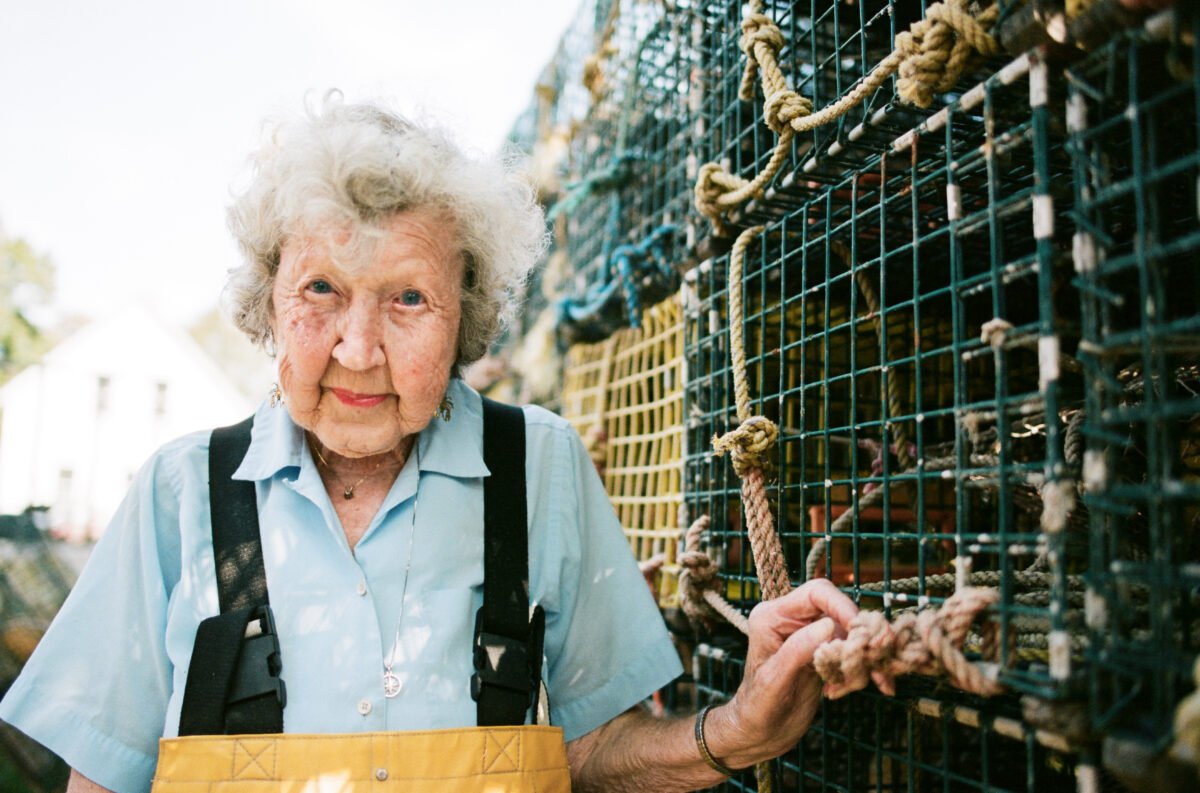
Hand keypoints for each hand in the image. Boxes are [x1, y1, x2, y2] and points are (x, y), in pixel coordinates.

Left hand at [705, 579, 857, 767]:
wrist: (757, 733)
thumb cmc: (756, 707)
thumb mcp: (774, 681)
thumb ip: (797, 650)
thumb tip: (829, 624)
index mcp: (772, 616)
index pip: (816, 593)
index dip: (842, 606)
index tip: (860, 630)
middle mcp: (792, 620)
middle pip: (839, 610)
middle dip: (859, 635)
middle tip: (877, 658)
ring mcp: (809, 636)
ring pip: (850, 633)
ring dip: (862, 658)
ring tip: (866, 683)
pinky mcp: (823, 654)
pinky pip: (851, 652)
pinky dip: (860, 670)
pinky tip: (851, 689)